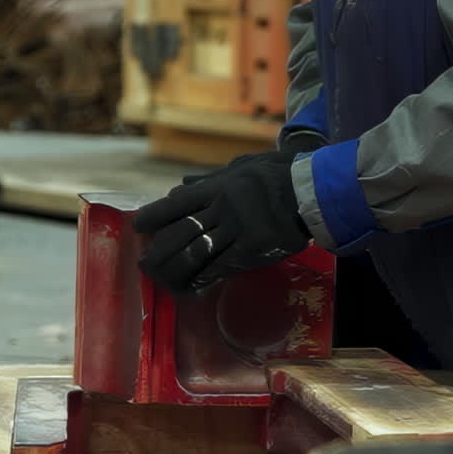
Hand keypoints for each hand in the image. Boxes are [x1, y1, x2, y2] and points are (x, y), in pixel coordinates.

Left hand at [134, 148, 312, 293]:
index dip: (156, 216)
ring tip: (161, 279)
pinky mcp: (252, 250)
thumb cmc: (279, 173)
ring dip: (175, 269)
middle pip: (181, 232)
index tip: (139, 226)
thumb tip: (180, 186)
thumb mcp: (242, 166)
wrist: (313, 190)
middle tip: (144, 263)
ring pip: (196, 253)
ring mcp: (237, 230)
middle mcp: (222, 209)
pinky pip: (221, 268)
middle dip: (159, 250)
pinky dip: (202, 279)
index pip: (178, 203)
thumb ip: (210, 178)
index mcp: (218, 187)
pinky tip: (191, 287)